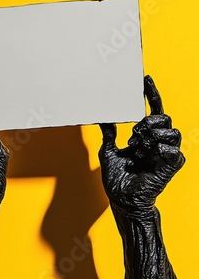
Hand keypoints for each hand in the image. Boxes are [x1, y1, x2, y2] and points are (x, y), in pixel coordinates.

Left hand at [98, 75, 184, 211]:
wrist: (121, 199)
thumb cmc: (117, 178)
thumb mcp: (108, 151)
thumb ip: (109, 133)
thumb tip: (103, 118)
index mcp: (146, 138)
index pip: (153, 112)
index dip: (151, 95)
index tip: (145, 79)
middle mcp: (158, 144)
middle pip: (165, 119)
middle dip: (149, 122)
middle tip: (134, 135)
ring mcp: (165, 155)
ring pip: (172, 131)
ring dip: (153, 136)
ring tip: (139, 148)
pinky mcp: (170, 167)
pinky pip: (174, 151)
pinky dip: (161, 149)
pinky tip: (148, 154)